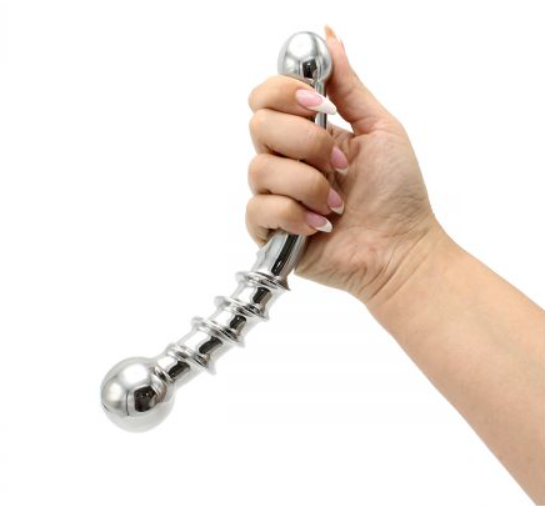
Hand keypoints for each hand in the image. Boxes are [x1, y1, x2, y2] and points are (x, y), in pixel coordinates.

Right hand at [246, 27, 443, 301]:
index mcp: (307, 133)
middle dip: (304, 143)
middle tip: (338, 164)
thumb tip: (328, 37)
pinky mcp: (270, 230)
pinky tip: (320, 227)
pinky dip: (294, 215)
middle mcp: (287, 161)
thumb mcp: (378, 128)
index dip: (284, 93)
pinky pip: (258, 209)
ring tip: (336, 205)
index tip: (317, 106)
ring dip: (308, 185)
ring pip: (259, 168)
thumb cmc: (397, 194)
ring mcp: (277, 195)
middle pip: (258, 125)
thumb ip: (348, 86)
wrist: (399, 250)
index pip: (266, 97)